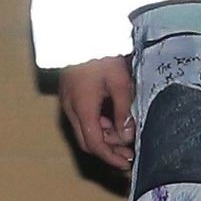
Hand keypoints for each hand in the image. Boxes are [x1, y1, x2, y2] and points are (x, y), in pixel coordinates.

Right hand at [59, 55, 135, 170]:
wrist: (84, 36)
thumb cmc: (103, 57)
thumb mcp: (120, 83)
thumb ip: (124, 112)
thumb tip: (127, 136)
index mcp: (83, 109)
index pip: (95, 144)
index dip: (110, 157)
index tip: (126, 165)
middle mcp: (72, 110)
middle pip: (89, 141)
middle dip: (109, 152)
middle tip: (130, 156)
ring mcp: (70, 104)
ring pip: (87, 130)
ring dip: (106, 138)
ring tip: (128, 141)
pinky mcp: (73, 97)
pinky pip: (85, 119)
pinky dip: (101, 126)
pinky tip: (117, 125)